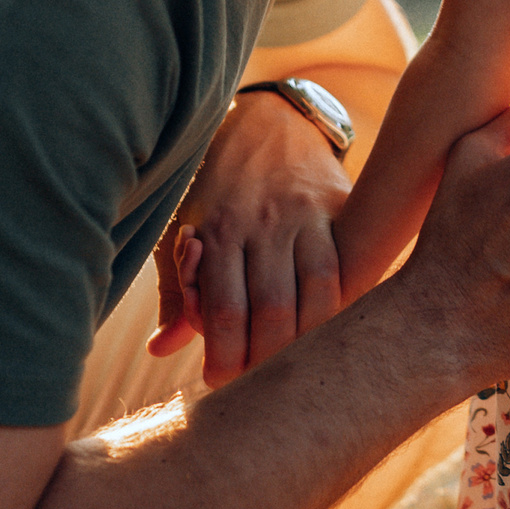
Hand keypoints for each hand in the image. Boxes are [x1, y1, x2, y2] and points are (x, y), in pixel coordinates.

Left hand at [148, 90, 352, 384]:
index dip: (224, 357)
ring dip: (309, 339)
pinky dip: (342, 303)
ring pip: (317, 291)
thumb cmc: (215, 183)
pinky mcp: (340, 209)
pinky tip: (335, 330)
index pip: (223, 310)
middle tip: (258, 387)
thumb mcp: (183, 224)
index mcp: (217, 230)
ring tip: (297, 367)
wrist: (268, 120)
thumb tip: (162, 348)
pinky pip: (348, 265)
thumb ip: (180, 288)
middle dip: (266, 359)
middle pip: (272, 308)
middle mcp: (263, 222)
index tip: (220, 385)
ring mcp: (306, 215)